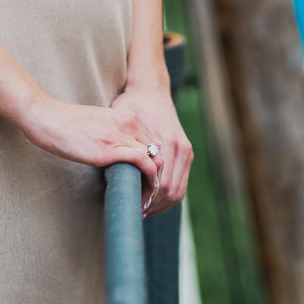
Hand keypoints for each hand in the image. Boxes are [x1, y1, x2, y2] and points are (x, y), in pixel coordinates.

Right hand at [21, 96, 161, 189]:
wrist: (47, 117)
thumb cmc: (67, 123)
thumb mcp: (100, 124)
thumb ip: (116, 135)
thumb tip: (124, 157)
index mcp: (127, 115)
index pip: (155, 142)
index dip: (156, 164)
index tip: (149, 183)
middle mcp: (129, 123)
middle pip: (159, 152)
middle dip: (158, 177)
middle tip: (150, 197)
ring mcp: (121, 135)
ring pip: (155, 160)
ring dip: (155, 183)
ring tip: (146, 201)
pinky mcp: (111, 149)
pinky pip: (144, 164)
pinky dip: (149, 182)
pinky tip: (142, 196)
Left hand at [111, 80, 192, 217]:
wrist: (152, 89)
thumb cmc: (134, 104)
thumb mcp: (125, 118)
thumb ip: (125, 141)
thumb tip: (117, 165)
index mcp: (168, 141)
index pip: (161, 183)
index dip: (147, 199)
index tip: (132, 207)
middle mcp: (181, 148)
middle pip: (172, 191)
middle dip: (154, 206)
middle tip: (135, 213)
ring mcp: (186, 151)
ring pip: (179, 191)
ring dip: (161, 205)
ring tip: (142, 211)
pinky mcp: (186, 154)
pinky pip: (181, 183)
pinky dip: (167, 196)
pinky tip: (152, 201)